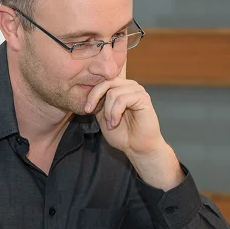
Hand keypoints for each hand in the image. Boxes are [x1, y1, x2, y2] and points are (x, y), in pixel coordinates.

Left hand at [83, 64, 183, 190]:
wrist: (136, 147)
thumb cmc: (122, 133)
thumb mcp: (103, 115)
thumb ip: (98, 102)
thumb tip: (85, 92)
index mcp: (120, 87)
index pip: (103, 80)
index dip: (92, 93)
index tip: (86, 109)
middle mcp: (130, 85)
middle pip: (107, 82)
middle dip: (95, 97)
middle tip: (90, 111)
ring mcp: (138, 91)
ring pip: (113, 93)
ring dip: (108, 111)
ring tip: (111, 123)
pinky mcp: (143, 98)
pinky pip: (122, 100)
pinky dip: (115, 113)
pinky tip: (115, 123)